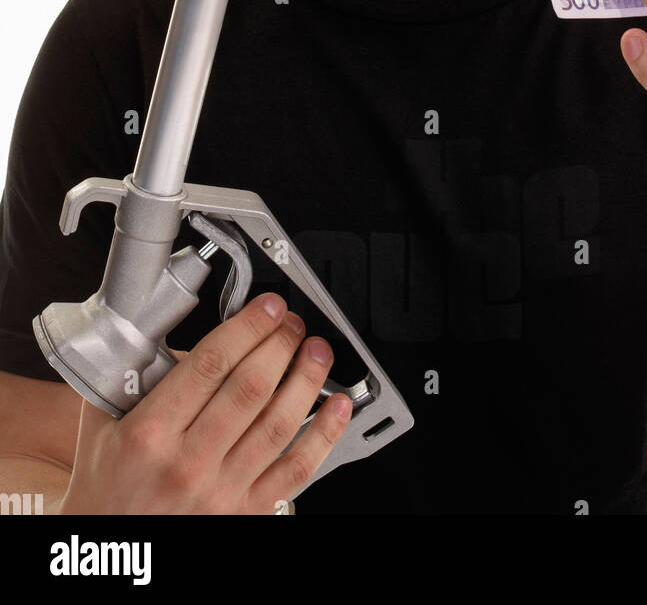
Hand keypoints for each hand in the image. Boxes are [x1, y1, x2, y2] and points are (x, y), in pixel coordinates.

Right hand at [57, 292, 351, 514]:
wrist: (111, 547)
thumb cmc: (105, 486)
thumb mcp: (100, 422)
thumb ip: (127, 372)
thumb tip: (158, 321)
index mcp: (150, 435)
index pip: (210, 365)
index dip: (248, 327)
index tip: (267, 307)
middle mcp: (188, 464)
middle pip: (251, 388)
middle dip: (280, 344)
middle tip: (292, 322)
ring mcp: (221, 492)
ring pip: (278, 424)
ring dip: (307, 380)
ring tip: (317, 351)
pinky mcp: (246, 512)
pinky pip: (296, 471)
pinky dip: (324, 435)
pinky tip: (338, 407)